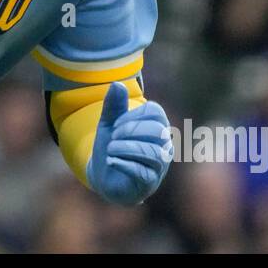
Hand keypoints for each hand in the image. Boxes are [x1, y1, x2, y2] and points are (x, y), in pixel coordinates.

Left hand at [86, 82, 172, 204]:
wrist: (104, 175)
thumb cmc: (112, 145)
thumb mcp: (108, 123)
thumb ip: (113, 105)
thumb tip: (117, 84)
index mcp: (156, 126)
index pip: (155, 112)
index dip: (133, 115)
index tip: (115, 124)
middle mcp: (164, 144)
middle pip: (157, 131)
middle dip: (130, 131)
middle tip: (112, 137)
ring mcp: (159, 165)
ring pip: (154, 152)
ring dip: (127, 148)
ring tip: (110, 149)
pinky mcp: (149, 183)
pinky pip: (144, 172)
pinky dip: (125, 164)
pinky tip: (111, 161)